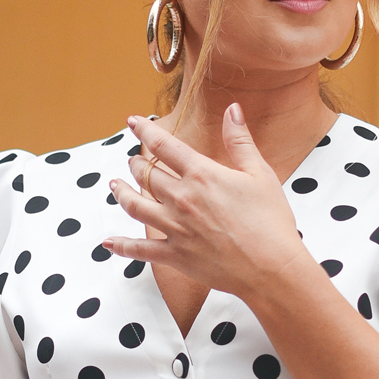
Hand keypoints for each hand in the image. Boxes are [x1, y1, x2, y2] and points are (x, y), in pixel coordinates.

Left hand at [105, 107, 305, 300]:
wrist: (271, 268)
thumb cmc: (271, 221)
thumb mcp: (260, 174)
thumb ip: (240, 141)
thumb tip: (233, 110)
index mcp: (201, 175)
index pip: (164, 146)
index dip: (145, 131)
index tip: (133, 122)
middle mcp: (181, 199)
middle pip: (146, 175)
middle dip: (136, 164)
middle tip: (132, 161)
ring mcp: (175, 228)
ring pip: (135, 206)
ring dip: (121, 193)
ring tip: (114, 185)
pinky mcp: (174, 255)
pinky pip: (139, 250)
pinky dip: (121, 246)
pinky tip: (108, 242)